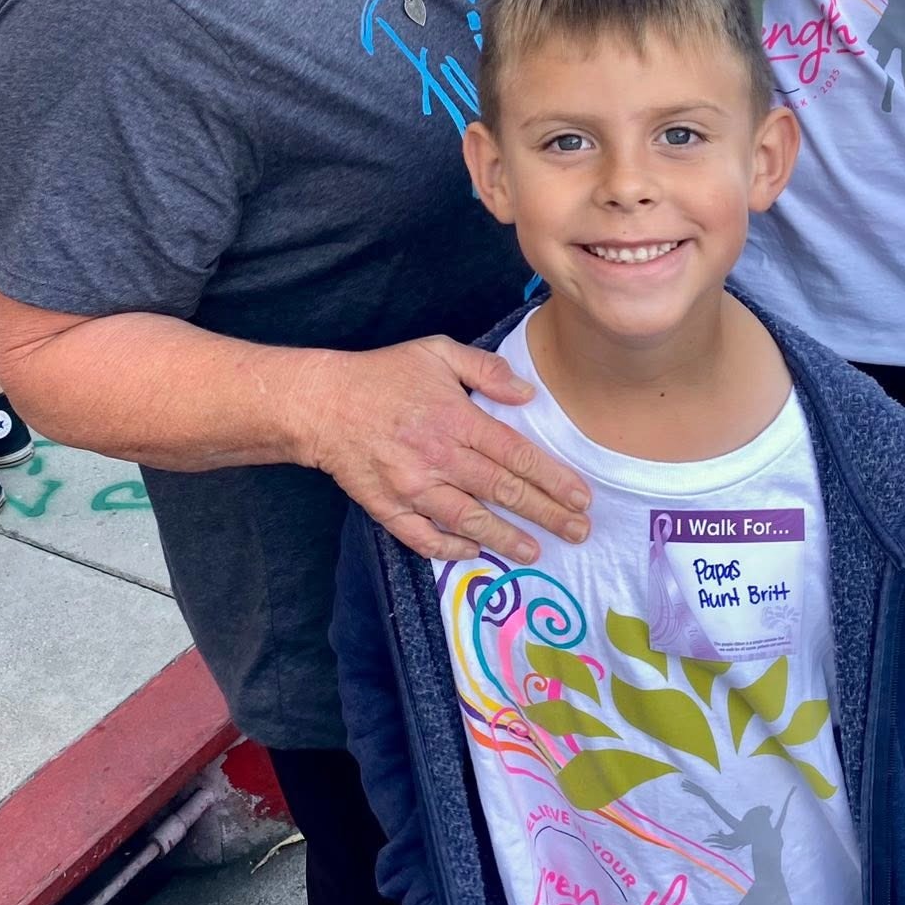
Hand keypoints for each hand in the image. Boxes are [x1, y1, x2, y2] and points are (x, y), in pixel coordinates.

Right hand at [305, 335, 591, 562]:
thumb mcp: (437, 352)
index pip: (516, 455)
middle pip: (502, 491)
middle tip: (578, 531)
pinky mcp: (387, 507)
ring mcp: (412, 487)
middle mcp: (439, 457)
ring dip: (507, 538)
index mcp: (456, 419)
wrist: (323, 404)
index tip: (581, 496)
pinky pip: (424, 536)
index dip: (553, 479)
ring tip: (537, 551)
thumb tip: (527, 394)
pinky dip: (451, 548)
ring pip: (469, 519)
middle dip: (546, 514)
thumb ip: (485, 369)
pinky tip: (475, 552)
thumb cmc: (384, 375)